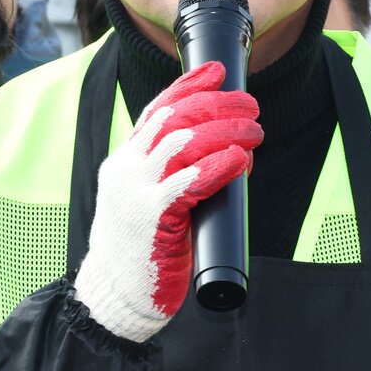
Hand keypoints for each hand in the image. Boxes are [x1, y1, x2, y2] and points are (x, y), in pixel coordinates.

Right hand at [74, 62, 261, 341]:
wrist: (115, 298)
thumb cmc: (141, 253)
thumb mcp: (152, 201)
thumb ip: (175, 176)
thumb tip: (226, 155)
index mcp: (126, 162)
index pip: (156, 110)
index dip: (187, 86)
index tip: (215, 72)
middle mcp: (127, 170)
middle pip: (174, 120)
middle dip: (216, 105)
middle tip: (250, 106)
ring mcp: (137, 193)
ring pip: (182, 144)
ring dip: (225, 131)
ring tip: (254, 131)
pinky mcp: (153, 219)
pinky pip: (187, 183)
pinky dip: (217, 166)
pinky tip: (239, 160)